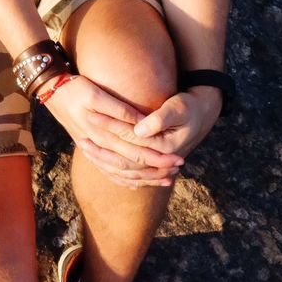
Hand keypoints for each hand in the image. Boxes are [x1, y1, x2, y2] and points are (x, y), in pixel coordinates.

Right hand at [43, 75, 184, 189]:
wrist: (50, 90)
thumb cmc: (74, 88)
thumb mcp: (96, 94)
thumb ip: (119, 110)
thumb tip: (142, 124)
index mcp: (103, 134)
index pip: (136, 152)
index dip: (158, 157)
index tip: (178, 158)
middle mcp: (98, 146)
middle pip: (132, 165)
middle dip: (157, 169)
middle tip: (178, 168)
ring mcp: (92, 149)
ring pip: (121, 172)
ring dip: (144, 177)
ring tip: (165, 178)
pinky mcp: (89, 148)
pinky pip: (107, 171)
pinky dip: (123, 180)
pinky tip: (136, 184)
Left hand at [74, 86, 222, 188]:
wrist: (203, 114)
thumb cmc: (190, 107)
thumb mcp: (178, 108)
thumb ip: (159, 119)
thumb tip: (139, 129)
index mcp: (165, 147)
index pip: (130, 140)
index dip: (110, 127)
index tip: (90, 116)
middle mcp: (160, 159)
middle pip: (125, 158)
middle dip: (101, 148)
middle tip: (79, 137)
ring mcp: (157, 163)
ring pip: (127, 170)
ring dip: (104, 160)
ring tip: (84, 147)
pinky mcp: (155, 162)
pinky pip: (133, 174)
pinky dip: (116, 172)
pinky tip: (98, 163)